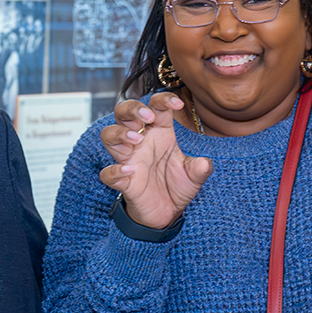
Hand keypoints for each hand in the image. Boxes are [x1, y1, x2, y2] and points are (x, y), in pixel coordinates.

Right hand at [98, 93, 212, 228]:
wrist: (167, 213)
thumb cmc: (177, 186)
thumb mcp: (194, 176)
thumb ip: (200, 168)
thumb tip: (204, 164)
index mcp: (159, 133)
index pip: (155, 106)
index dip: (163, 99)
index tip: (178, 104)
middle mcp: (141, 142)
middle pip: (123, 112)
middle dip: (132, 109)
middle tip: (147, 118)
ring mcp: (129, 160)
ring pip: (108, 135)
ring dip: (119, 133)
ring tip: (136, 140)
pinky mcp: (122, 181)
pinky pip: (108, 173)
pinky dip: (115, 170)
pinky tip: (130, 171)